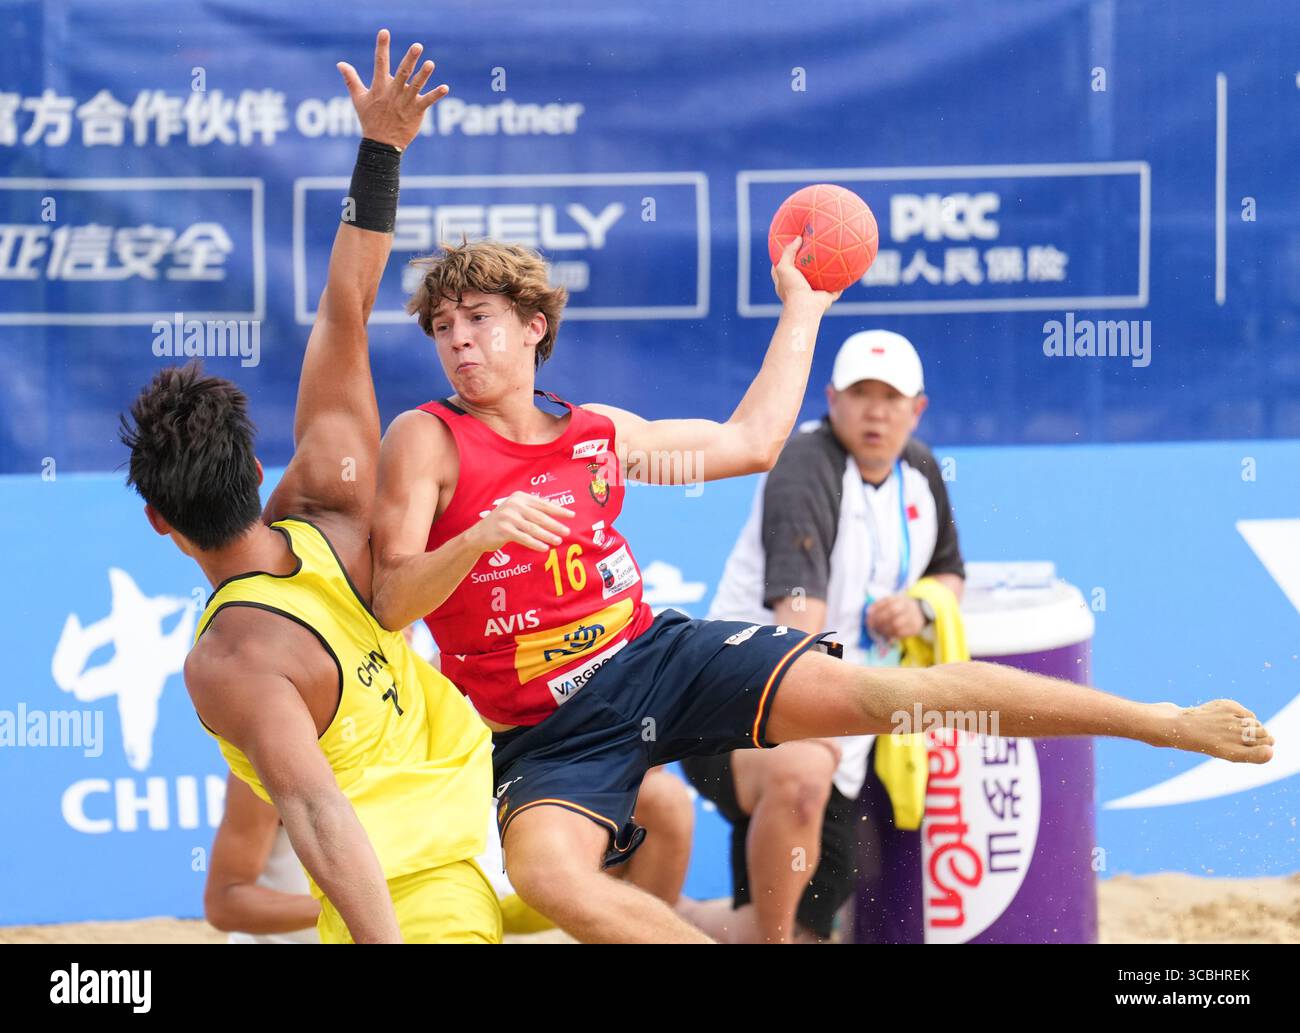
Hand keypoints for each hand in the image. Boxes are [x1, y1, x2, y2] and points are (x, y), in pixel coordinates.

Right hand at [336, 29, 447, 150]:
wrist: (382, 144)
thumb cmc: (370, 119)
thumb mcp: (358, 99)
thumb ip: (351, 79)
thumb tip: (340, 63)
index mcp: (380, 87)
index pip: (380, 63)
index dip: (382, 47)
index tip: (384, 32)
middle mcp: (394, 92)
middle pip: (403, 72)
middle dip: (410, 59)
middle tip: (418, 46)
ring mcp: (406, 102)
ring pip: (416, 85)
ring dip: (424, 74)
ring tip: (430, 64)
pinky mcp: (416, 111)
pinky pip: (428, 101)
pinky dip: (436, 95)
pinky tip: (445, 87)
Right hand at [466, 492, 574, 553]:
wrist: (479, 534)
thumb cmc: (503, 522)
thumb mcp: (517, 511)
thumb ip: (533, 510)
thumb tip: (557, 511)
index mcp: (520, 497)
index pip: (543, 504)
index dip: (559, 510)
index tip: (572, 515)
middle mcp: (514, 505)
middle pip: (540, 516)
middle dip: (555, 524)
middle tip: (567, 532)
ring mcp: (508, 517)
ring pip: (533, 528)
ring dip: (547, 535)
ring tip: (558, 541)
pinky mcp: (503, 530)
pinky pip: (523, 538)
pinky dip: (535, 543)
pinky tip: (544, 548)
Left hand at [771, 237, 842, 312]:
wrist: (805, 307)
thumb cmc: (792, 288)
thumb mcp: (783, 267)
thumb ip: (789, 252)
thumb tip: (798, 238)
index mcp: (787, 283)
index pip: (785, 267)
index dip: (787, 256)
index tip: (793, 245)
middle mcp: (800, 288)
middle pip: (804, 273)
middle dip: (809, 263)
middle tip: (816, 249)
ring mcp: (814, 293)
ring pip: (822, 281)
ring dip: (827, 272)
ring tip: (833, 258)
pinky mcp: (827, 297)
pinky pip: (837, 287)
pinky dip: (841, 281)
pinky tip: (847, 270)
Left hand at [865, 594, 926, 641]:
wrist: (920, 612)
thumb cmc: (901, 607)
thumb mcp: (892, 601)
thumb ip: (880, 604)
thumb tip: (868, 611)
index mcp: (901, 599)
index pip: (887, 602)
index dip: (876, 609)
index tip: (868, 616)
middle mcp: (908, 607)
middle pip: (892, 612)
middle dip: (879, 620)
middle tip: (871, 625)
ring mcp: (912, 618)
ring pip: (896, 624)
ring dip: (884, 629)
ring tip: (879, 631)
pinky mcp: (914, 629)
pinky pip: (901, 634)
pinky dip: (892, 636)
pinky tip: (887, 636)